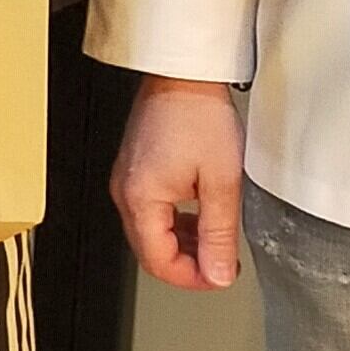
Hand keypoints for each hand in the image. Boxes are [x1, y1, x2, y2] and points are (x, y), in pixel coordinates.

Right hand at [113, 76, 242, 290]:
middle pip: (151, 250)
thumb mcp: (221, 181)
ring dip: (183, 243)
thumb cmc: (198, 113)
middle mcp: (126, 190)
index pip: (159, 263)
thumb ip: (219, 234)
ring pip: (151, 232)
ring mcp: (127, 178)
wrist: (183, 71)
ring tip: (216, 238)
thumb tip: (218, 273)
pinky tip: (199, 214)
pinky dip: (175, 221)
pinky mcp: (135, 167)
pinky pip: (150, 209)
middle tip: (223, 261)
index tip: (221, 275)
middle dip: (188, 263)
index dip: (193, 279)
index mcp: (141, 198)